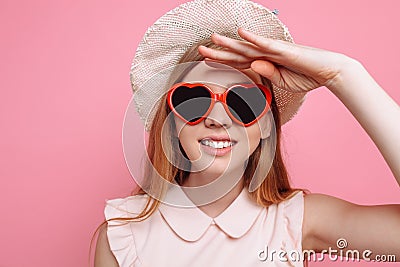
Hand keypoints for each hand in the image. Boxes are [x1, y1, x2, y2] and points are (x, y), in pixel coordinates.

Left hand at [198, 28, 353, 92]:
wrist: (329, 73)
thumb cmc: (307, 76)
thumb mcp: (282, 81)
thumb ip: (267, 75)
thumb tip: (254, 66)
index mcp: (265, 63)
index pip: (239, 62)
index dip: (222, 60)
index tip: (207, 59)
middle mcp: (266, 55)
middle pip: (238, 53)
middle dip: (219, 51)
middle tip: (201, 49)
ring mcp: (275, 51)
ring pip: (248, 47)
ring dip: (230, 43)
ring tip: (213, 38)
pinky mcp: (285, 50)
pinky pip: (267, 45)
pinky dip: (254, 39)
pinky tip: (242, 33)